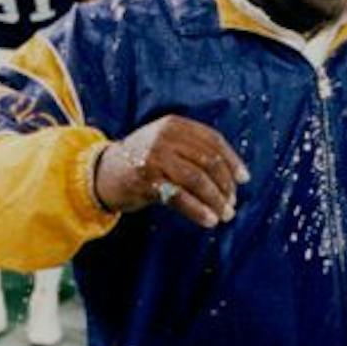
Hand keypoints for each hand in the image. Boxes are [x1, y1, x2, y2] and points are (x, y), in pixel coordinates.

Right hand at [93, 114, 249, 227]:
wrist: (102, 173)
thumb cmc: (142, 162)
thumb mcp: (165, 144)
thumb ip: (192, 150)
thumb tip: (233, 176)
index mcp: (174, 124)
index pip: (212, 140)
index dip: (232, 161)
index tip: (244, 180)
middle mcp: (165, 137)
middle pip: (208, 161)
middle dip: (225, 186)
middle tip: (232, 204)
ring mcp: (155, 157)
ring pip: (197, 180)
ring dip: (215, 201)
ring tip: (224, 215)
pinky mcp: (146, 179)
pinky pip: (180, 197)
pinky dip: (198, 210)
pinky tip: (208, 220)